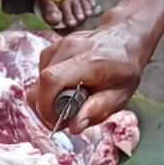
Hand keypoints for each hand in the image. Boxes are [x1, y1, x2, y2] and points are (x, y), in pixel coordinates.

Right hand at [27, 14, 148, 133]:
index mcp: (88, 61)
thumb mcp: (120, 95)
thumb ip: (96, 110)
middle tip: (62, 119)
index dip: (46, 106)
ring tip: (67, 103)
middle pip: (39, 83)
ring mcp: (59, 46)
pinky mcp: (53, 48)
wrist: (125, 37)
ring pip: (38, 81)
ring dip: (47, 99)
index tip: (57, 122)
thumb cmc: (125, 68)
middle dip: (45, 108)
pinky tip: (65, 89)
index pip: (51, 80)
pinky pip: (40, 74)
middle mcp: (69, 49)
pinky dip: (48, 88)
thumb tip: (73, 127)